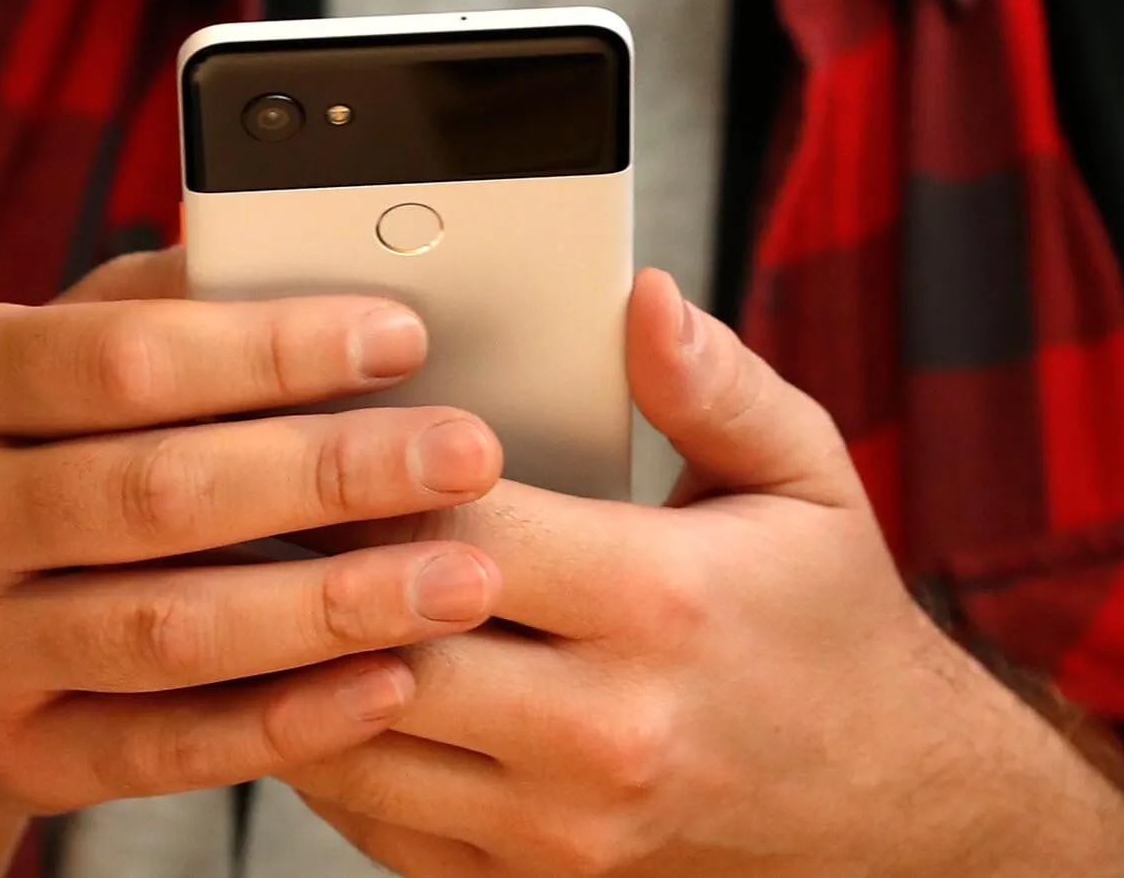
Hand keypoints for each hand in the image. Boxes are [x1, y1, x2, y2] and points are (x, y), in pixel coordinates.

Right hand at [0, 248, 505, 812]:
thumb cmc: (43, 460)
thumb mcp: (69, 356)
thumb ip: (170, 306)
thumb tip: (315, 253)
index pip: (127, 358)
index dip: (275, 350)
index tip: (402, 339)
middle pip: (160, 493)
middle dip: (333, 474)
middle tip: (466, 458)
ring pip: (172, 630)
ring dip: (333, 607)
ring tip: (461, 579)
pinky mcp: (16, 753)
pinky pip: (169, 745)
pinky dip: (290, 720)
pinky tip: (389, 685)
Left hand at [279, 270, 1064, 876]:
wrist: (884, 807)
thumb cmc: (830, 627)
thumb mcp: (808, 480)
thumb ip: (715, 385)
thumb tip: (642, 299)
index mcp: (660, 602)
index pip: (458, 529)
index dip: (366, 479)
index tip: (314, 434)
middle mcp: (604, 728)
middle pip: (384, 642)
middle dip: (297, 572)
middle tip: (239, 507)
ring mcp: (561, 824)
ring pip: (352, 747)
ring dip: (283, 668)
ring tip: (243, 588)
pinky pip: (376, 825)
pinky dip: (320, 753)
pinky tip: (302, 684)